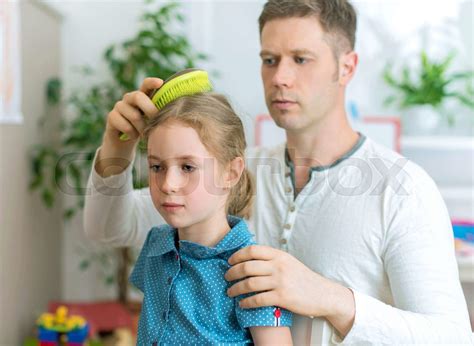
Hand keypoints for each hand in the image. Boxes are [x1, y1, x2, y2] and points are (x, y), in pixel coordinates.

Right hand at [105, 77, 163, 143]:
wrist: (124, 142)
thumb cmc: (143, 129)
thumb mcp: (152, 120)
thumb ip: (158, 113)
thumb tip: (171, 113)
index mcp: (142, 96)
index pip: (145, 85)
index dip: (152, 82)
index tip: (160, 83)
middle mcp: (129, 98)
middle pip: (138, 97)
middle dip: (150, 110)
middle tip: (156, 122)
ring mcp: (119, 106)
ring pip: (134, 116)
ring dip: (142, 128)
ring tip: (144, 134)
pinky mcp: (111, 116)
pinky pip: (126, 126)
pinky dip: (133, 134)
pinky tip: (132, 136)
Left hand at [225, 245, 354, 335]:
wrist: (323, 294)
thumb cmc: (303, 278)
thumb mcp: (288, 262)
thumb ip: (272, 259)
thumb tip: (249, 258)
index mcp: (279, 255)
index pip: (252, 250)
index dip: (237, 255)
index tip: (230, 261)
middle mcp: (278, 266)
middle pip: (247, 266)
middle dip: (232, 272)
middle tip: (226, 277)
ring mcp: (280, 281)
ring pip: (249, 283)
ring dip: (236, 288)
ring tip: (230, 291)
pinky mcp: (282, 297)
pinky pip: (257, 299)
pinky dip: (246, 302)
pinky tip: (242, 303)